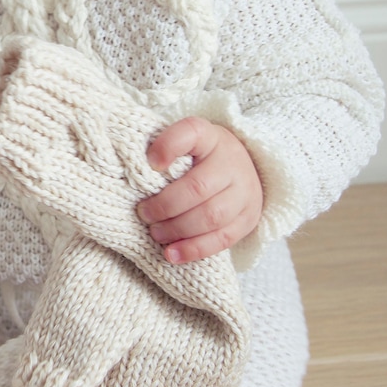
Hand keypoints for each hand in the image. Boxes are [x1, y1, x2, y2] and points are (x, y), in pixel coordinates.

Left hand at [138, 117, 262, 263]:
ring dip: (177, 229)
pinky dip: (194, 249)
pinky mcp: (247, 219)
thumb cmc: (200, 157)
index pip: (191, 132)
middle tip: (143, 213)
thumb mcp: (183, 143)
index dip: (168, 146)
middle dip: (165, 206)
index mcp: (211, 137)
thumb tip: (139, 168)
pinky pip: (222, 239)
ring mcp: (244, 192)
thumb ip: (163, 149)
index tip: (150, 163)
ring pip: (211, 217)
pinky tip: (172, 254)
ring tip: (155, 233)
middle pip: (198, 187)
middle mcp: (232, 162)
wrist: (241, 169)